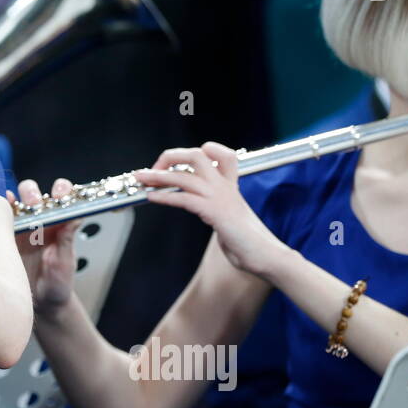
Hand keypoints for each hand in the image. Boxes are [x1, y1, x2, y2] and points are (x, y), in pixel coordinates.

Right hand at [7, 177, 81, 316]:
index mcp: (58, 223)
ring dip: (17, 199)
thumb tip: (76, 216)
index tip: (60, 194)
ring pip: (15, 202)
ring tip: (20, 206)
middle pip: (33, 194)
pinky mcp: (2, 237)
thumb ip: (67, 239)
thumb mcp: (65, 262)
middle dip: (33, 193)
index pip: (60, 196)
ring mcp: (18, 227)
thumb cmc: (57, 284)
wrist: (39, 304)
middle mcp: (38, 220)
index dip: (61, 190)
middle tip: (35, 203)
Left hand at [134, 141, 290, 278]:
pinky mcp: (216, 213)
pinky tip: (152, 197)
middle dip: (171, 156)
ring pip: (184, 176)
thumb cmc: (249, 242)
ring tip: (140, 178)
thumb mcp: (232, 218)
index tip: (179, 161)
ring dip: (157, 176)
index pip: (221, 154)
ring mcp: (220, 198)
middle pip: (197, 155)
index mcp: (231, 186)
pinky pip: (185, 198)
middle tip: (153, 168)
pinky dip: (165, 196)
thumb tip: (203, 209)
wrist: (267, 256)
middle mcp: (225, 187)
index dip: (200, 151)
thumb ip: (218, 209)